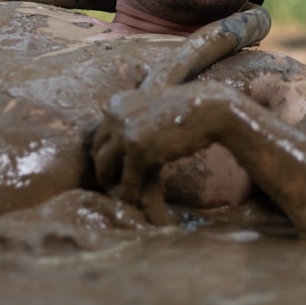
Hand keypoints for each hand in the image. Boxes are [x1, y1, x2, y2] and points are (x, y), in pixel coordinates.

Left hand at [92, 84, 229, 209]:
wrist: (207, 109)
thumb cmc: (186, 109)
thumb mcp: (150, 108)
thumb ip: (133, 121)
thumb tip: (123, 147)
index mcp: (115, 103)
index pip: (100, 135)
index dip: (108, 154)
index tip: (116, 168)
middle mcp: (114, 115)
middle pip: (97, 151)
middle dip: (106, 170)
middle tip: (117, 185)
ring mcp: (124, 133)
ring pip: (103, 168)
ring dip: (112, 185)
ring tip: (125, 194)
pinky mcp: (138, 152)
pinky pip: (125, 183)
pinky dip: (129, 195)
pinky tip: (138, 201)